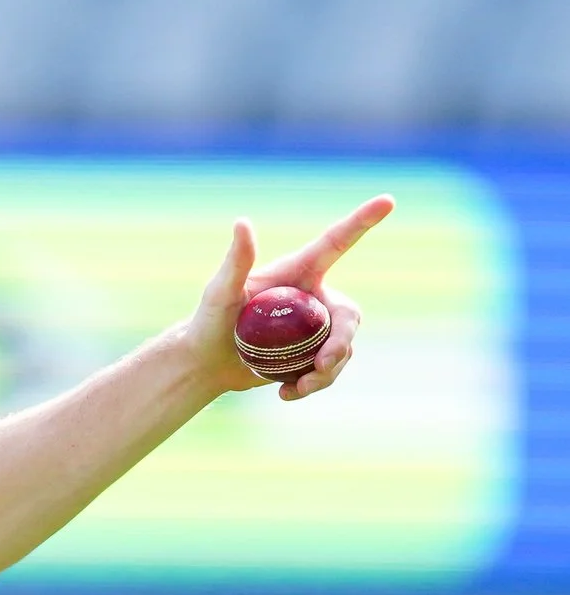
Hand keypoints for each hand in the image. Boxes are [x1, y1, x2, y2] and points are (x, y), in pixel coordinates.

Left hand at [185, 194, 391, 401]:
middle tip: (323, 365)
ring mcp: (316, 326)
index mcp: (298, 273)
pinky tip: (288, 394)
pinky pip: (331, 367)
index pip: (336, 243)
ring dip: (328, 370)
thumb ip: (236, 261)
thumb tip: (242, 222)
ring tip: (298, 388)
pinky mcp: (312, 352)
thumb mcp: (220, 292)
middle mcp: (313, 296)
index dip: (362, 222)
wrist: (205, 363)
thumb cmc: (207, 321)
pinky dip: (315, 383)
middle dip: (343, 341)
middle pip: (349, 314)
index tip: (388, 200)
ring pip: (344, 346)